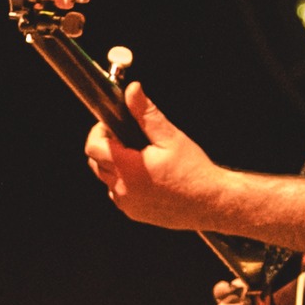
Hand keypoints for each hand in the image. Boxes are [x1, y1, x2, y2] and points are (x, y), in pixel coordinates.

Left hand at [82, 83, 224, 229]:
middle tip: (128, 139)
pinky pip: (119, 194)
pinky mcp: (134, 213)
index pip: (93, 147)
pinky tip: (145, 176)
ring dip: (115, 166)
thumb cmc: (193, 171)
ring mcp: (127, 204)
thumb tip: (132, 91)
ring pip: (107, 180)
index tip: (112, 126)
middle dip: (107, 148)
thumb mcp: (170, 137)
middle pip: (96, 163)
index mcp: (128, 169)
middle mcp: (122, 189)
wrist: (211, 202)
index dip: (99, 132)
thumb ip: (146, 114)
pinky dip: (125, 183)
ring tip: (140, 157)